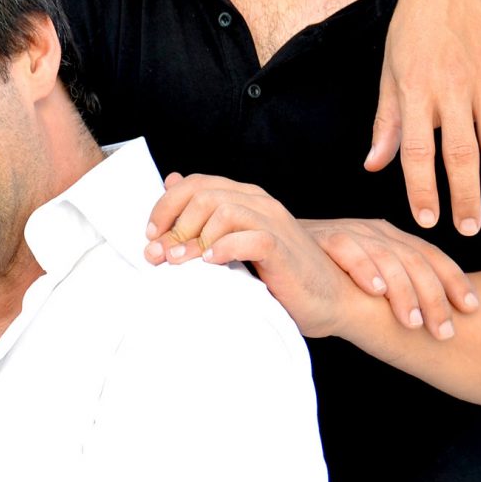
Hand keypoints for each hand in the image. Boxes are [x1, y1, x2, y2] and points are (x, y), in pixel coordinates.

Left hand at [144, 173, 363, 339]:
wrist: (330, 299)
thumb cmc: (280, 275)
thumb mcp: (236, 243)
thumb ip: (206, 216)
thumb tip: (172, 182)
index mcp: (245, 198)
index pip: (195, 184)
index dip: (165, 207)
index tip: (150, 235)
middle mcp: (259, 203)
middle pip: (203, 194)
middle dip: (173, 225)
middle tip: (158, 255)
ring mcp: (273, 222)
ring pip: (223, 210)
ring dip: (194, 237)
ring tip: (180, 262)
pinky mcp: (283, 248)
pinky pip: (251, 238)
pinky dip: (225, 248)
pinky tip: (211, 264)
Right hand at [301, 218, 476, 340]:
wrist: (274, 251)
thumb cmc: (320, 279)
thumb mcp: (365, 284)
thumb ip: (390, 295)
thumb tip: (429, 321)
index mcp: (391, 239)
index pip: (431, 256)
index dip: (454, 281)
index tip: (473, 308)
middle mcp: (375, 231)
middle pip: (415, 259)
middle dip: (434, 297)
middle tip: (444, 331)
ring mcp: (349, 231)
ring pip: (387, 255)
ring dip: (404, 291)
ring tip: (414, 322)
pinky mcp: (321, 235)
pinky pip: (346, 247)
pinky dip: (363, 268)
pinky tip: (375, 291)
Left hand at [368, 0, 480, 235]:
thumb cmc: (411, 31)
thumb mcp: (389, 72)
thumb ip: (387, 122)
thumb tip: (374, 165)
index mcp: (415, 91)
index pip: (418, 152)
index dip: (423, 188)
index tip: (428, 219)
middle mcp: (453, 88)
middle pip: (462, 154)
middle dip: (465, 196)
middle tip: (468, 229)